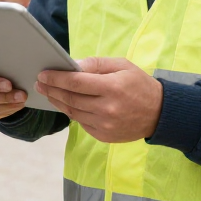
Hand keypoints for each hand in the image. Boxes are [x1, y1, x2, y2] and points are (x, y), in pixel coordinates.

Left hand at [36, 57, 162, 143]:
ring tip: (49, 92)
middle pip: (70, 99)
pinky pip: (81, 123)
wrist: (160, 113)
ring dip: (58, 101)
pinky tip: (66, 104)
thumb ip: (96, 64)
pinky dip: (72, 112)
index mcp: (112, 88)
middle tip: (40, 83)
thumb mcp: (122, 65)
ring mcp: (105, 126)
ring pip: (73, 112)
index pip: (75, 82)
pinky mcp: (104, 136)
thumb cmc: (139, 84)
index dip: (56, 78)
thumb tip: (72, 65)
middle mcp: (107, 109)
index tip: (43, 74)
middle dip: (52, 90)